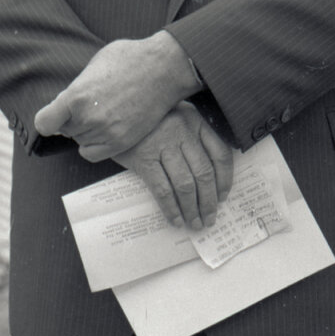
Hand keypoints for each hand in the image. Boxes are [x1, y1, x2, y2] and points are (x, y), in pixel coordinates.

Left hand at [32, 32, 200, 158]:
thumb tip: (65, 102)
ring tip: (103, 112)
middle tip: (90, 105)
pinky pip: (92, 154)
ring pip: (79, 140)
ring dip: (85, 130)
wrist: (164, 68)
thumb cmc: (129, 59)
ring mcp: (106, 132)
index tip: (52, 117)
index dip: (47, 120)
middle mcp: (88, 117)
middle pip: (64, 129)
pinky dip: (93, 145)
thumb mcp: (94, 65)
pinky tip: (102, 131)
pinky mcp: (121, 142)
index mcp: (76, 95)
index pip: (44, 123)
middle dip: (71, 119)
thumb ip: (76, 87)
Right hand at [100, 101, 233, 229]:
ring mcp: (162, 143)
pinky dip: (171, 208)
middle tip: (209, 219)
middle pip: (204, 173)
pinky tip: (175, 218)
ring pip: (186, 184)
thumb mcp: (172, 117)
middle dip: (209, 202)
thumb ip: (191, 136)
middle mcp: (181, 130)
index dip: (225, 180)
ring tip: (194, 223)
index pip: (220, 154)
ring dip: (192, 209)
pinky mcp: (143, 157)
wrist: (109, 112)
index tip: (223, 197)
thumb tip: (209, 177)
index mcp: (193, 120)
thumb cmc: (144, 120)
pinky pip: (163, 189)